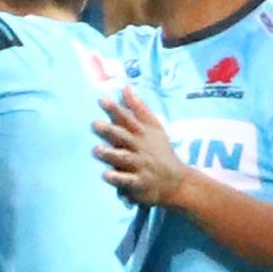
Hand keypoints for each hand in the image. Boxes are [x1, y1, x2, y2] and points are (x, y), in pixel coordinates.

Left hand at [93, 87, 191, 205]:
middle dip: (110, 131)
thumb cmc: (160, 151)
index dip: (116, 110)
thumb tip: (125, 87)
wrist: (178, 183)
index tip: (102, 100)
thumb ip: (138, 108)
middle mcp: (139, 148)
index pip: (128, 119)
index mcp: (141, 134)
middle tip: (95, 124)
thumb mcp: (154, 128)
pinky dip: (117, 178)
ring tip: (96, 150)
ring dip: (110, 154)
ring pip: (123, 159)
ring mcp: (139, 166)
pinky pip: (127, 181)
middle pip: (124, 138)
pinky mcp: (138, 184)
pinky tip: (105, 175)